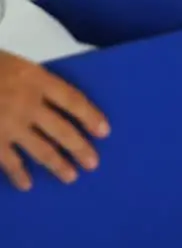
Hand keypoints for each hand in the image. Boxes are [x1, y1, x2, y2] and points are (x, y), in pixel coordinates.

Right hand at [0, 51, 108, 190]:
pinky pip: (9, 160)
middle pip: (62, 129)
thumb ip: (31, 82)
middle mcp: (26, 102)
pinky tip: (26, 183)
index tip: (105, 130)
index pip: (72, 99)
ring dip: (57, 164)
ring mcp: (8, 123)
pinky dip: (18, 173)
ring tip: (70, 176)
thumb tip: (52, 103)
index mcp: (34, 77)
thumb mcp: (10, 64)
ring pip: (41, 148)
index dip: (90, 115)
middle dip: (79, 147)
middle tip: (93, 163)